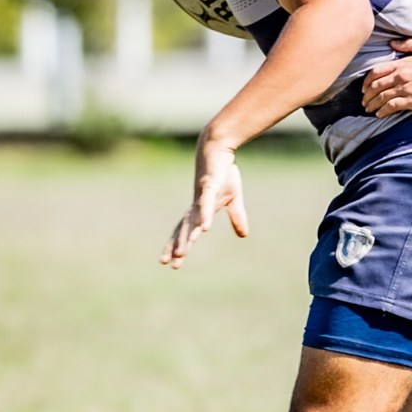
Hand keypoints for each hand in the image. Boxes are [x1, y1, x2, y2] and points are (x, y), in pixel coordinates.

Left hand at [161, 137, 248, 267]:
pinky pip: (206, 204)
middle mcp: (196, 205)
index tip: (173, 263)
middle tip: (167, 263)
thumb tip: (244, 236)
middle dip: (176, 246)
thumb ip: (237, 217)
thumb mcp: (234, 198)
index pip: (186, 231)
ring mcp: (201, 196)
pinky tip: (206, 228)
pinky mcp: (209, 186)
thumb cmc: (223, 171)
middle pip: (184, 230)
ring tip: (181, 253)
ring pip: (192, 221)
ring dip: (186, 237)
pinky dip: (205, 216)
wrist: (218, 148)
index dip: (179, 245)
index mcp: (200, 209)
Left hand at [361, 38, 411, 115]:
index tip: (364, 88)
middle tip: (364, 101)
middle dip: (367, 95)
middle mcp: (401, 76)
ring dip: (372, 104)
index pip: (377, 71)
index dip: (367, 81)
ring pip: (382, 97)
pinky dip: (383, 111)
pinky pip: (392, 106)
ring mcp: (406, 89)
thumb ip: (408, 44)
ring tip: (368, 109)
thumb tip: (392, 43)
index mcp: (402, 63)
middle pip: (376, 86)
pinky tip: (379, 114)